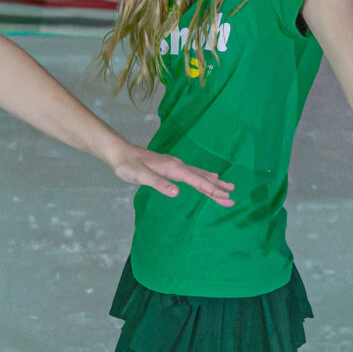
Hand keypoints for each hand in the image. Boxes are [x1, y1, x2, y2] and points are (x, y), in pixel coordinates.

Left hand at [115, 147, 233, 206]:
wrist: (119, 152)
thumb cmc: (128, 165)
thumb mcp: (140, 176)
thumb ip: (158, 184)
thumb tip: (176, 192)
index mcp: (174, 169)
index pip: (198, 182)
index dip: (213, 191)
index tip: (227, 199)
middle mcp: (178, 165)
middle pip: (203, 178)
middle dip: (218, 188)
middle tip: (233, 196)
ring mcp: (175, 165)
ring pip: (200, 174)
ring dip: (214, 182)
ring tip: (228, 186)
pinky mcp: (171, 166)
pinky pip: (193, 173)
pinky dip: (204, 176)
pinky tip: (208, 176)